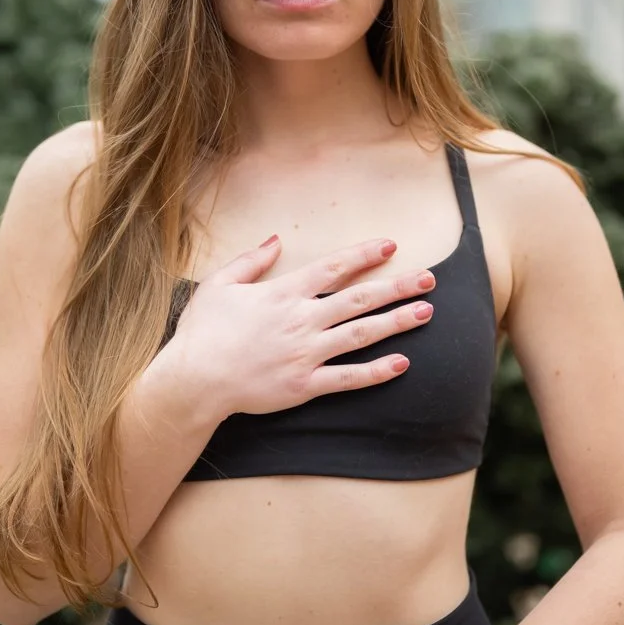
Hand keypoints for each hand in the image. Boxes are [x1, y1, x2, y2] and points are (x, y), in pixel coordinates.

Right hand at [167, 236, 434, 418]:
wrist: (194, 380)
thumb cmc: (203, 332)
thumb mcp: (219, 285)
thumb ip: (251, 260)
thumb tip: (277, 240)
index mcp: (283, 294)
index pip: (333, 269)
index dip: (364, 256)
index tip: (390, 246)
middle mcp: (301, 321)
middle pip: (359, 299)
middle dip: (397, 287)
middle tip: (429, 279)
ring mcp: (306, 354)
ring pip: (361, 335)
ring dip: (396, 323)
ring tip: (426, 312)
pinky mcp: (305, 385)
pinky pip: (348, 378)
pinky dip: (376, 372)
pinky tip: (401, 363)